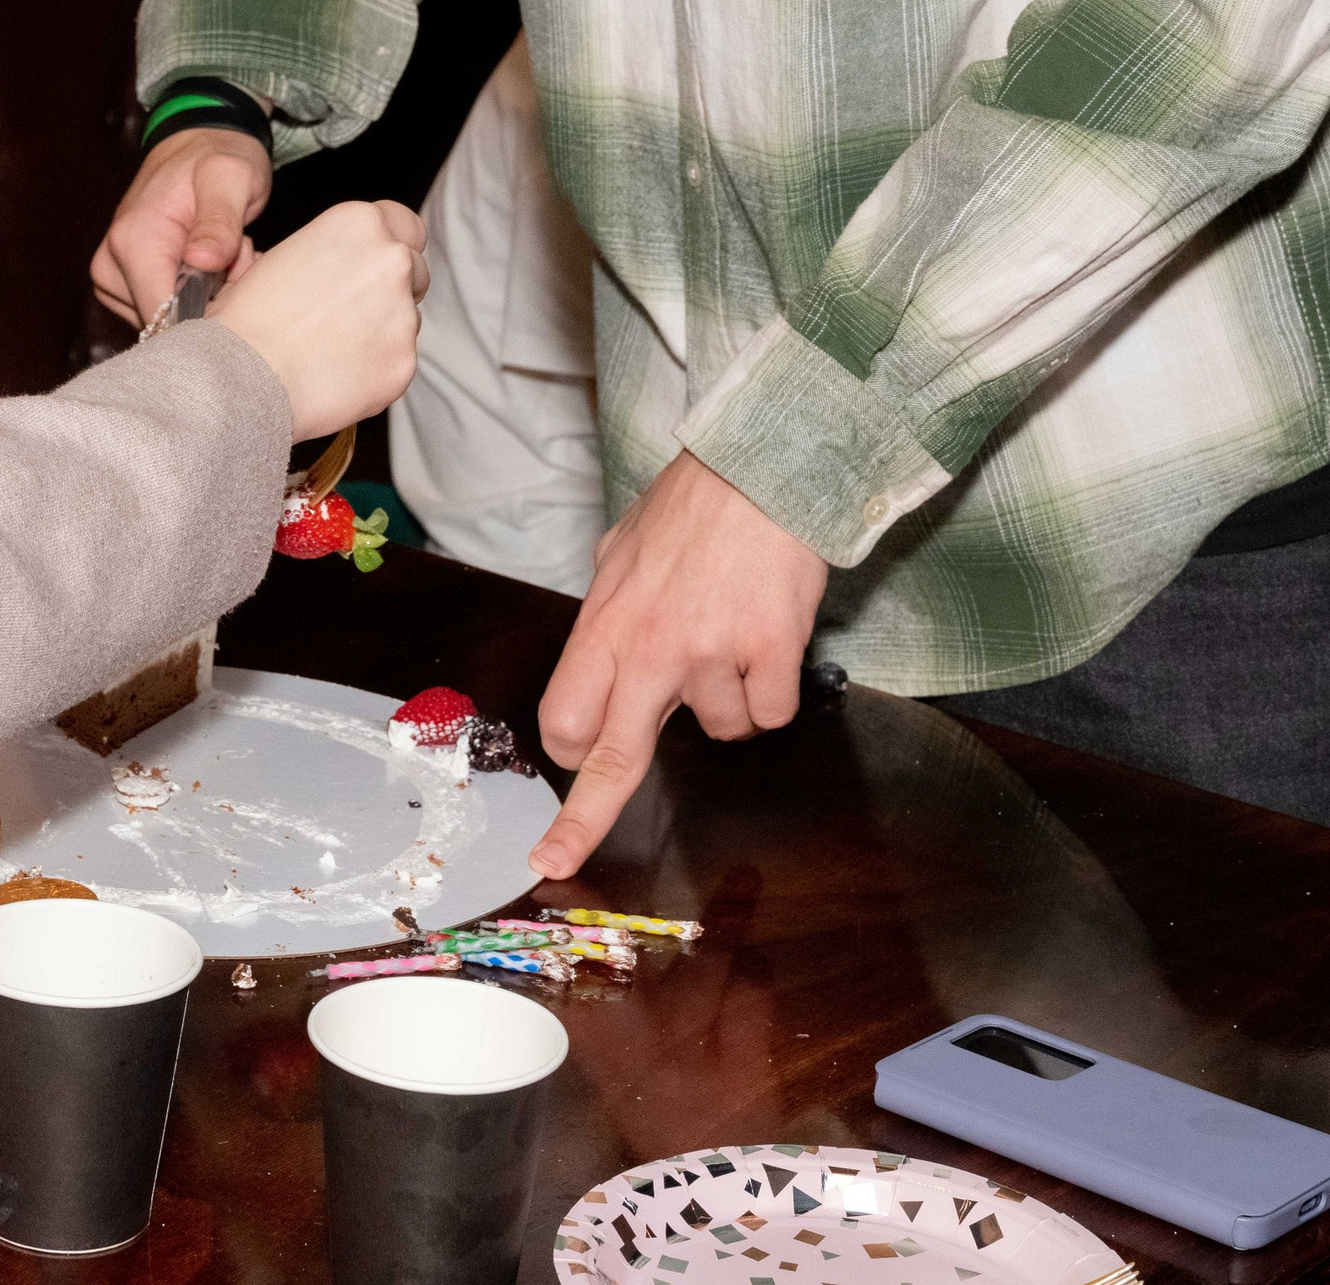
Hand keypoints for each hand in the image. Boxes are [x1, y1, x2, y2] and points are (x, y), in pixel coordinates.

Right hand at [91, 127, 273, 325]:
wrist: (198, 141)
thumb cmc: (217, 157)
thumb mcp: (231, 178)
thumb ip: (219, 222)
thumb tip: (203, 263)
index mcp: (132, 241)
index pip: (161, 317)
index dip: (204, 316)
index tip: (233, 282)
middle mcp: (110, 263)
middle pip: (165, 322)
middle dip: (210, 302)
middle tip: (237, 257)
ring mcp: (112, 275)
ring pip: (166, 320)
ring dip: (206, 298)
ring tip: (224, 254)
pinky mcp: (122, 281)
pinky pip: (162, 310)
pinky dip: (194, 296)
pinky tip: (210, 265)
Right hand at [210, 201, 427, 440]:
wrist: (245, 378)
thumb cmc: (245, 320)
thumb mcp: (272, 260)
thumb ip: (316, 255)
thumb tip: (317, 268)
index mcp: (357, 223)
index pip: (403, 222)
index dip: (388, 244)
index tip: (370, 263)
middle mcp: (390, 260)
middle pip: (413, 270)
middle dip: (391, 287)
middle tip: (352, 309)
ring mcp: (403, 313)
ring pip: (407, 318)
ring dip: (382, 328)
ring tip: (331, 347)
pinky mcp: (405, 360)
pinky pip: (398, 360)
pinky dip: (375, 367)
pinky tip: (335, 373)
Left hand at [528, 450, 825, 880]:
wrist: (761, 470)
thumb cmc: (692, 507)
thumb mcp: (620, 553)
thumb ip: (610, 613)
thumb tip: (602, 650)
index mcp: (604, 625)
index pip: (565, 716)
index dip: (569, 750)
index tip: (563, 777)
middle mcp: (649, 649)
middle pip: (610, 760)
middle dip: (582, 820)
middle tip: (556, 859)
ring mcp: (710, 656)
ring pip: (720, 731)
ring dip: (729, 700)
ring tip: (733, 632)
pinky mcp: (769, 653)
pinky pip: (770, 714)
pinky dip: (773, 689)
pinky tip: (769, 637)